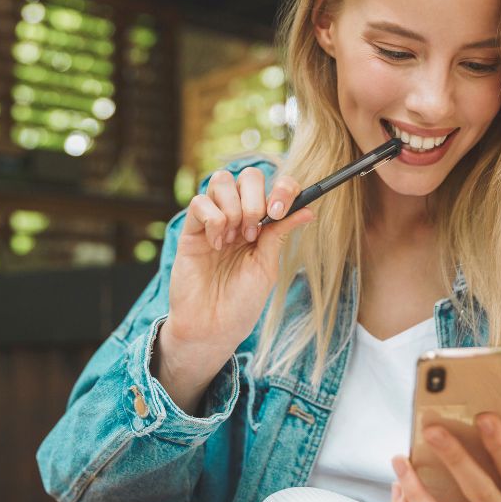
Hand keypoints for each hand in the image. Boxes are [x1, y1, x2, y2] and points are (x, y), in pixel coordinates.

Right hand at [161, 167, 313, 375]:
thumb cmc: (242, 302)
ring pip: (221, 181)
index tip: (279, 212)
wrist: (213, 326)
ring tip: (234, 238)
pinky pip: (200, 203)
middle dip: (255, 198)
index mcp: (262, 224)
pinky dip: (212, 220)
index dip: (282, 188)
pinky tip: (216, 244)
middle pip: (247, 175)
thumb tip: (309, 209)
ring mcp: (213, 220)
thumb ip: (280, 234)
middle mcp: (238, 216)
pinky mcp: (191, 230)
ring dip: (233, 207)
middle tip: (253, 232)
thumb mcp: (267, 266)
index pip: (275, 186)